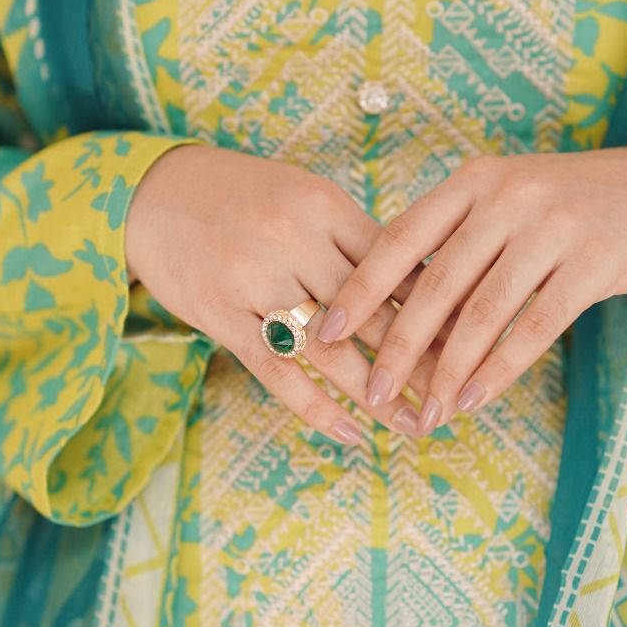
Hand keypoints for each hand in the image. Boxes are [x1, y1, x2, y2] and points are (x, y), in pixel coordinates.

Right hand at [124, 144, 444, 446]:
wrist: (150, 193)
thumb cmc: (241, 198)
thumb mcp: (303, 199)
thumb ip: (354, 240)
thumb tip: (425, 285)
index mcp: (326, 207)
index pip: (398, 266)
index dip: (439, 309)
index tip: (476, 344)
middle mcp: (295, 240)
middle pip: (374, 312)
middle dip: (422, 359)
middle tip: (459, 395)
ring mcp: (256, 278)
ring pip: (331, 348)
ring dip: (377, 394)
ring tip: (415, 425)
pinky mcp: (221, 313)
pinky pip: (277, 369)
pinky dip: (314, 405)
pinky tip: (348, 432)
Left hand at [317, 146, 626, 434]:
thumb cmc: (566, 207)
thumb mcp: (506, 200)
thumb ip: (456, 240)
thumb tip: (387, 304)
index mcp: (474, 181)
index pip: (401, 236)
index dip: (362, 286)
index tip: (328, 329)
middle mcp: (508, 196)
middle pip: (438, 282)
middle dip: (399, 344)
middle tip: (371, 390)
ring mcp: (553, 227)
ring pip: (484, 311)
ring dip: (449, 370)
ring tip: (425, 411)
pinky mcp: (593, 262)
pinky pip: (535, 325)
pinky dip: (501, 368)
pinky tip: (475, 398)